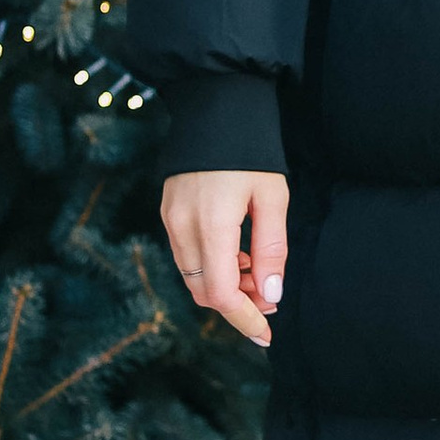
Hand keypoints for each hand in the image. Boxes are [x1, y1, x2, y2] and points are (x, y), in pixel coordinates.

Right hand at [161, 168, 289, 347]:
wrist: (214, 106)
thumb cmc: (250, 150)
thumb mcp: (273, 197)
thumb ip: (272, 249)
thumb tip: (270, 295)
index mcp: (211, 224)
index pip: (219, 293)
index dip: (243, 318)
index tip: (266, 333)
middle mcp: (182, 226)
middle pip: (203, 291)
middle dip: (237, 304)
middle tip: (269, 298)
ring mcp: (170, 220)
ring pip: (193, 276)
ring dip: (225, 285)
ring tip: (257, 270)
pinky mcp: (167, 212)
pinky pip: (186, 256)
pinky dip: (211, 266)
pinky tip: (237, 253)